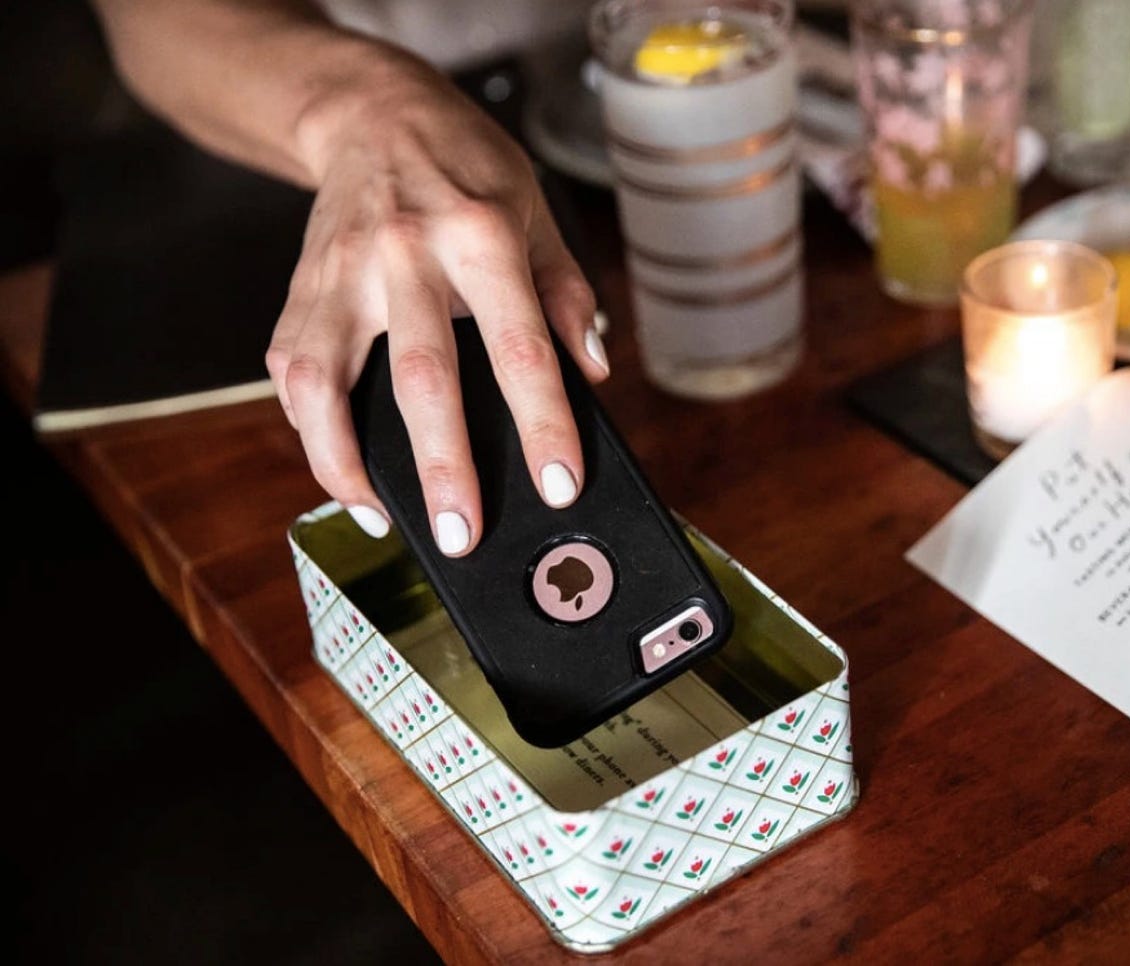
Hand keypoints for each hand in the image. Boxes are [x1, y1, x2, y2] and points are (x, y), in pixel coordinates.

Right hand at [266, 66, 608, 555]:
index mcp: (482, 234)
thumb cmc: (468, 167)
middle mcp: (405, 254)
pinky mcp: (300, 288)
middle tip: (463, 534)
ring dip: (347, 463)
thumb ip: (567, 295)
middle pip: (422, 379)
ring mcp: (343, 272)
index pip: (520, 347)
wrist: (375, 111)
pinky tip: (341, 467)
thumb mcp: (538, 213)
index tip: (558, 485)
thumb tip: (590, 374)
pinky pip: (293, 373)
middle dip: (443, 468)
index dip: (542, 423)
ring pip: (328, 383)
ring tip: (382, 518)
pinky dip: (312, 431)